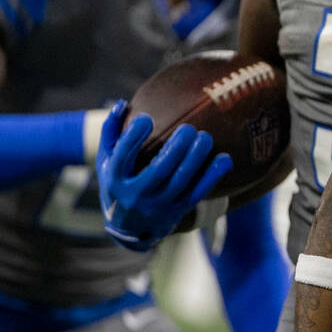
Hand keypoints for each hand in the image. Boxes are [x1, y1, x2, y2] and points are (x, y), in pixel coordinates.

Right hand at [96, 100, 232, 250]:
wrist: (129, 229)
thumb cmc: (118, 183)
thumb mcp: (107, 161)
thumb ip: (111, 131)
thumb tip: (122, 103)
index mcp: (115, 180)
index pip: (122, 158)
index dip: (133, 137)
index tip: (147, 118)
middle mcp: (136, 195)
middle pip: (158, 170)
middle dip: (176, 148)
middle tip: (188, 128)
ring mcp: (158, 205)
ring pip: (180, 181)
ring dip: (196, 157)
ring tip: (205, 137)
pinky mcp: (177, 210)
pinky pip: (198, 193)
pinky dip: (213, 176)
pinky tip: (224, 158)